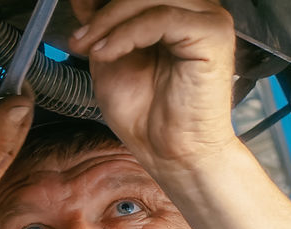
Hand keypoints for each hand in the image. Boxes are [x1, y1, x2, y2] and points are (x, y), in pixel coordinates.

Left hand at [68, 0, 237, 170]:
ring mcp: (207, 20)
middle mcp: (195, 10)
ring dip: (110, 20)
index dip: (105, 2)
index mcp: (174, 13)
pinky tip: (108, 53)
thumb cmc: (146, 114)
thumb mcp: (109, 60)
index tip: (77, 9)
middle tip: (79, 37)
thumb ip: (101, 28)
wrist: (169, 152)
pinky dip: (126, 34)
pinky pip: (162, 18)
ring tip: (90, 47)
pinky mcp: (212, 35)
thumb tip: (84, 2)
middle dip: (104, 11)